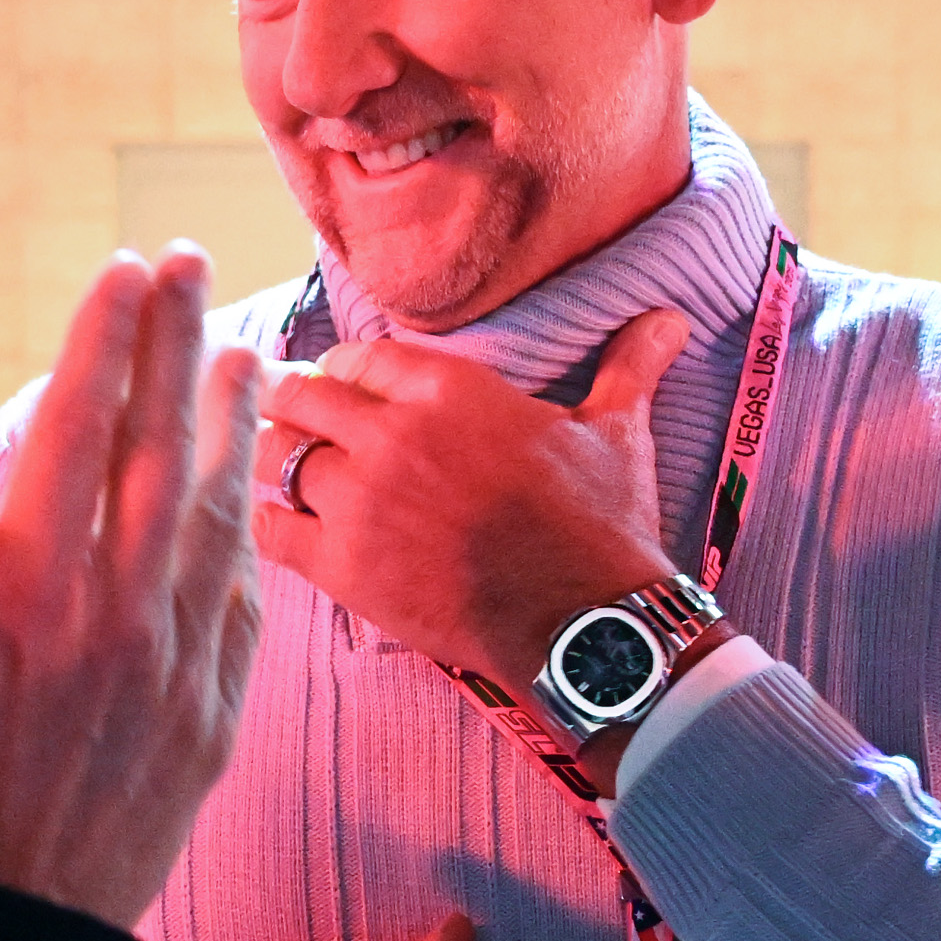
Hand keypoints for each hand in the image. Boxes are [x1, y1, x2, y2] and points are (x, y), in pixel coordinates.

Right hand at [0, 248, 261, 931]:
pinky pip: (243, 605)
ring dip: (229, 424)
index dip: (99, 340)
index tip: (115, 270)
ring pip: (216, 517)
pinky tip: (246, 495)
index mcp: (16, 599)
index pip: (73, 430)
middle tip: (185, 260)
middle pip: (159, 448)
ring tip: (239, 349)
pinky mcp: (214, 723)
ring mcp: (176, 672)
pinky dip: (246, 537)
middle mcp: (112, 621)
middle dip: (174, 342)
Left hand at [255, 311, 690, 692]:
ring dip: (276, 460)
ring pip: (275, 457)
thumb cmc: (602, 524)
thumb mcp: (618, 432)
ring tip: (283, 470)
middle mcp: (393, 434)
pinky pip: (271, 528)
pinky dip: (268, 523)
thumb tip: (671, 317)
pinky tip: (280, 524)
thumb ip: (628, 365)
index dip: (346, 374)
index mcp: (449, 388)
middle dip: (296, 407)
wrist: (587, 623)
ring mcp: (361, 501)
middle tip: (298, 424)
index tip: (343, 389)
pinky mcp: (344, 566)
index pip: (357, 357)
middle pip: (300, 397)